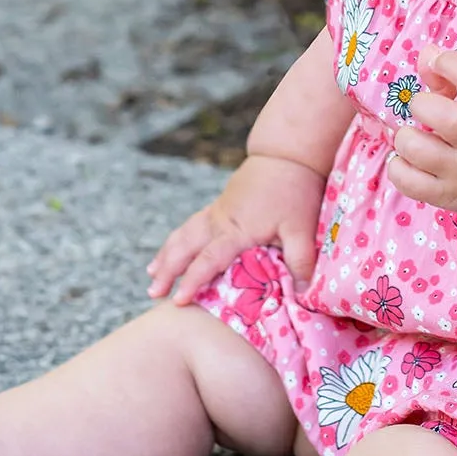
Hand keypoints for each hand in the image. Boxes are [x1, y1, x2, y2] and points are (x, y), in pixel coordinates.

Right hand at [146, 153, 325, 305]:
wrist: (285, 155)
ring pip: (183, 234)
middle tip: (153, 293)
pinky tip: (171, 249)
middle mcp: (220, 221)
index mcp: (237, 230)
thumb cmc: (295, 191)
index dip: (192, 281)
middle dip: (168, 271)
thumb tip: (304, 295)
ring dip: (166, 255)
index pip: (208, 260)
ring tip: (152, 275)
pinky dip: (176, 239)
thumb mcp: (301, 228)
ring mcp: (217, 212)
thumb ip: (300, 261)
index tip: (178, 300)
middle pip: (185, 247)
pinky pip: (191, 225)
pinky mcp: (219, 206)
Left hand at [386, 45, 456, 217]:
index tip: (438, 61)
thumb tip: (426, 54)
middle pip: (448, 120)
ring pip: (419, 151)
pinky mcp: (446, 196)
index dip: (450, 63)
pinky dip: (398, 167)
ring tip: (412, 136)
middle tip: (421, 107)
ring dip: (405, 137)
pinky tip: (408, 159)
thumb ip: (453, 76)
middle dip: (423, 105)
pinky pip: (408, 182)